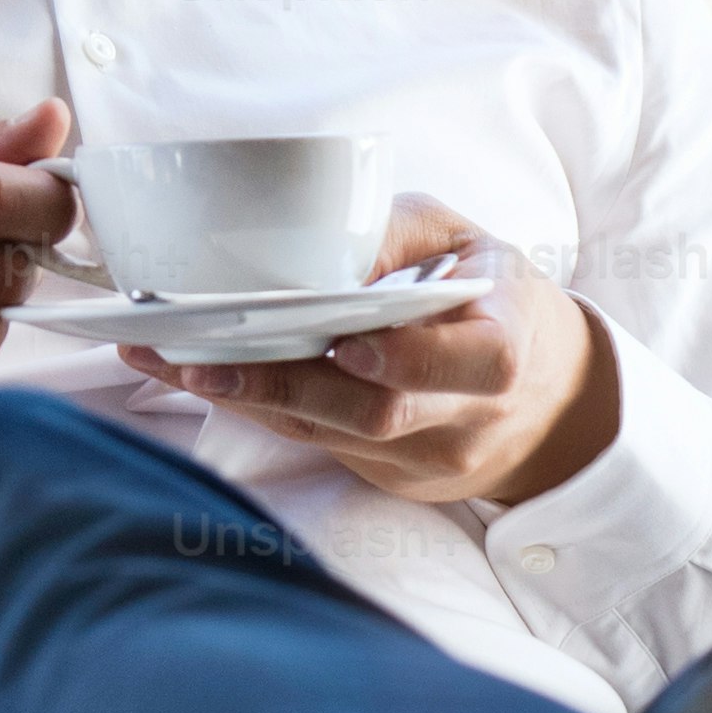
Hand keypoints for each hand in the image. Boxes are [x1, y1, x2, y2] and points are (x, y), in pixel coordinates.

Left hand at [120, 196, 618, 508]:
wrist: (548, 396)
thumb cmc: (494, 296)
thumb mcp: (468, 241)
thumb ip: (399, 233)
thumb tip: (323, 244)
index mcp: (503, 349)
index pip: (462, 365)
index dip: (403, 360)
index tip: (343, 342)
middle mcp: (468, 419)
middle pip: (373, 415)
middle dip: (278, 383)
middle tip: (196, 353)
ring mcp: (428, 460)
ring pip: (329, 434)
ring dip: (242, 396)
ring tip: (163, 356)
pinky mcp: (391, 479)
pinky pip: (317, 445)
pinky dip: (255, 409)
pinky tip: (194, 375)